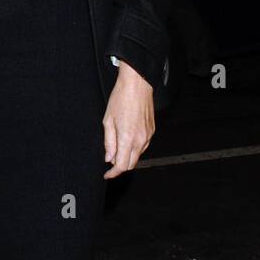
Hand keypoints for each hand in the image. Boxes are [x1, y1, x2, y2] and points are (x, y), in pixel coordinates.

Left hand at [102, 60, 154, 178]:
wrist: (137, 85)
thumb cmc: (120, 99)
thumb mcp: (108, 121)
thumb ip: (109, 142)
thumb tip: (109, 158)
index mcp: (128, 139)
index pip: (122, 166)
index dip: (113, 173)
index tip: (107, 175)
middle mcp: (141, 140)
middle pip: (132, 164)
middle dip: (120, 166)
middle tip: (110, 162)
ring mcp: (148, 136)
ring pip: (138, 155)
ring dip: (128, 157)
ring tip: (117, 148)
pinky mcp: (152, 130)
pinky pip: (143, 146)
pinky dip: (134, 148)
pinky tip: (126, 140)